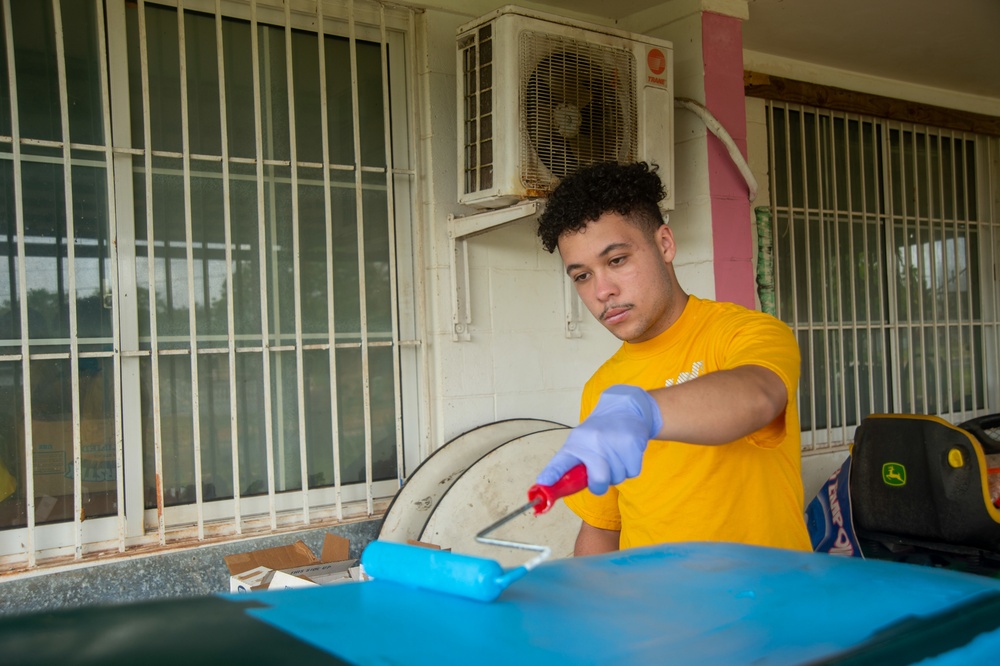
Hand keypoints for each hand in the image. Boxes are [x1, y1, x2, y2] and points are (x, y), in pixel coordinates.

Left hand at [537, 385, 662, 494]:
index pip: (561, 462)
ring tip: (615, 455)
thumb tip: (553, 486)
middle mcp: (593, 441)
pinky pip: (632, 472)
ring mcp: (613, 442)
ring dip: (618, 473)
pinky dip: (630, 467)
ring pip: (618, 478)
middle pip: (598, 481)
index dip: (551, 475)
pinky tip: (626, 453)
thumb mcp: (580, 443)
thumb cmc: (600, 432)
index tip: (542, 485)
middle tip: (602, 473)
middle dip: (600, 484)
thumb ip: (571, 466)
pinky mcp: (632, 444)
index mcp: (576, 443)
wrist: (624, 409)